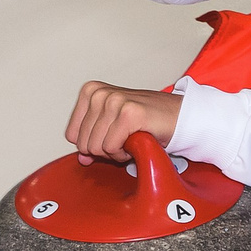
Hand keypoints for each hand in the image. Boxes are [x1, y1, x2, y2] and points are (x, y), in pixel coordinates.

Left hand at [66, 81, 183, 162]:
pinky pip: (112, 148)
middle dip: (104, 150)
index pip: (72, 135)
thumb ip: (93, 142)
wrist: (178, 117)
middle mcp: (100, 93)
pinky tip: (136, 141)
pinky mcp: (129, 113)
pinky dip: (125, 153)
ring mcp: (114, 101)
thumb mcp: (112, 130)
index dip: (92, 144)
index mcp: (91, 92)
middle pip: (83, 143)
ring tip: (130, 139)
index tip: (110, 136)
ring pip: (97, 147)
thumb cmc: (147, 121)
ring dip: (116, 152)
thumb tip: (81, 158)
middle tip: (123, 140)